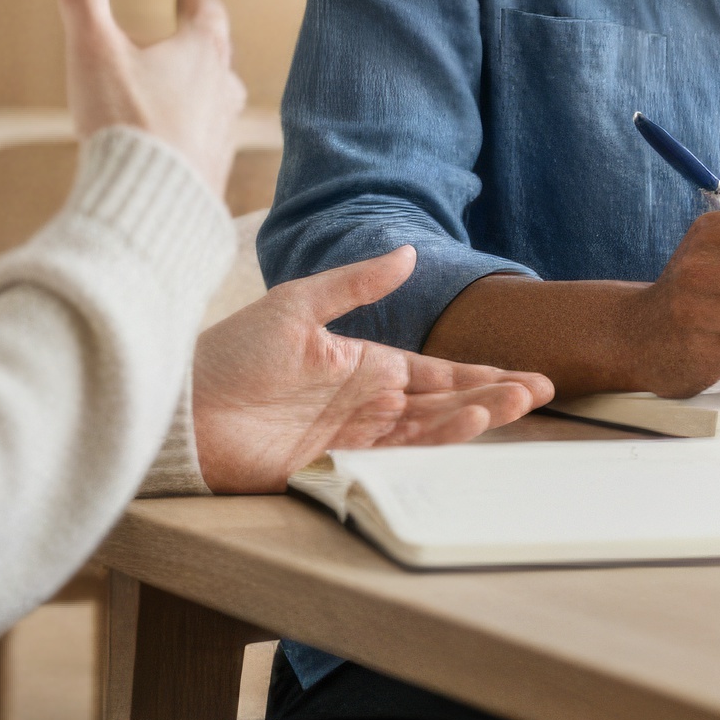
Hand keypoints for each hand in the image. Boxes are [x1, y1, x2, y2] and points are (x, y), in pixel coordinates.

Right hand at [54, 0, 239, 201]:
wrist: (149, 206)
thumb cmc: (124, 121)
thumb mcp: (94, 48)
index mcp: (201, 54)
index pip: (207, 15)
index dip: (196, 2)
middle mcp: (223, 92)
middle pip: (217, 61)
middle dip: (199, 50)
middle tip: (183, 42)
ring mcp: (222, 136)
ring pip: (216, 107)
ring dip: (198, 98)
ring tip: (177, 99)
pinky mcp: (213, 177)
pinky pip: (204, 150)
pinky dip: (190, 142)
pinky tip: (173, 155)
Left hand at [190, 246, 552, 492]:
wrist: (180, 407)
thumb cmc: (229, 353)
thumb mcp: (296, 306)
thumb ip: (355, 283)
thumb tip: (408, 252)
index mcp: (364, 365)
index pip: (438, 372)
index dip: (483, 374)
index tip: (529, 377)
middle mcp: (367, 405)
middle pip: (445, 403)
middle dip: (494, 397)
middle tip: (539, 393)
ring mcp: (354, 438)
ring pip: (429, 431)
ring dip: (473, 418)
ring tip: (513, 405)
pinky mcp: (335, 467)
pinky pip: (396, 457)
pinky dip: (434, 443)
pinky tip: (464, 427)